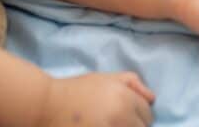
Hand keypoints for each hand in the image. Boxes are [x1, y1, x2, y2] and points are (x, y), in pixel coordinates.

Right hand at [38, 72, 154, 126]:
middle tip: (114, 121)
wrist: (46, 107)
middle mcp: (121, 118)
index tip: (124, 114)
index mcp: (124, 99)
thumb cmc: (76, 90)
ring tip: (108, 123)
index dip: (138, 113)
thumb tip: (152, 98)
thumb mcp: (104, 78)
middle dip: (132, 124)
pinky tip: (101, 126)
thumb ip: (131, 82)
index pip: (148, 114)